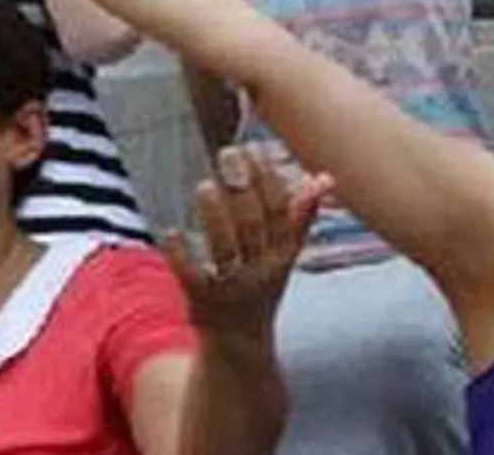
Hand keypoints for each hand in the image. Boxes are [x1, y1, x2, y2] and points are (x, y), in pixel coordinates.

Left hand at [165, 145, 331, 338]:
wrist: (240, 345)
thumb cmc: (262, 288)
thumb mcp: (286, 256)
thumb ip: (301, 216)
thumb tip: (324, 177)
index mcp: (282, 255)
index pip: (281, 212)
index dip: (269, 179)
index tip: (253, 148)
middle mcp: (261, 271)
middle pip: (254, 226)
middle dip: (242, 189)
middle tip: (226, 154)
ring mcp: (231, 287)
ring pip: (225, 249)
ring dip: (215, 217)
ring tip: (204, 185)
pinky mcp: (202, 301)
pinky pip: (190, 276)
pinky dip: (180, 254)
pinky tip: (169, 230)